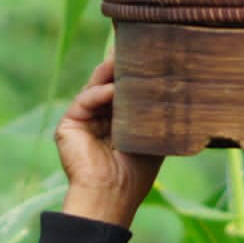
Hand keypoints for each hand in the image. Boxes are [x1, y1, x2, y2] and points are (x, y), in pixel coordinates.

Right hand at [56, 57, 162, 228]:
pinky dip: (100, 94)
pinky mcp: (68, 125)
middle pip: (109, 86)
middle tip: (135, 46)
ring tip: (125, 58)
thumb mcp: (152, 139)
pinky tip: (114, 89)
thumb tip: (175, 89)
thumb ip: (156, 115)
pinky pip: (85, 101)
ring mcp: (83, 122)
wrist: (112, 195)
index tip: (148, 56)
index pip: (124, 93)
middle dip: (120, 68)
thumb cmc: (135, 174)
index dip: (134, 76)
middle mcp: (98, 120)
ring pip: (96, 88)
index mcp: (117, 124)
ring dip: (110, 73)